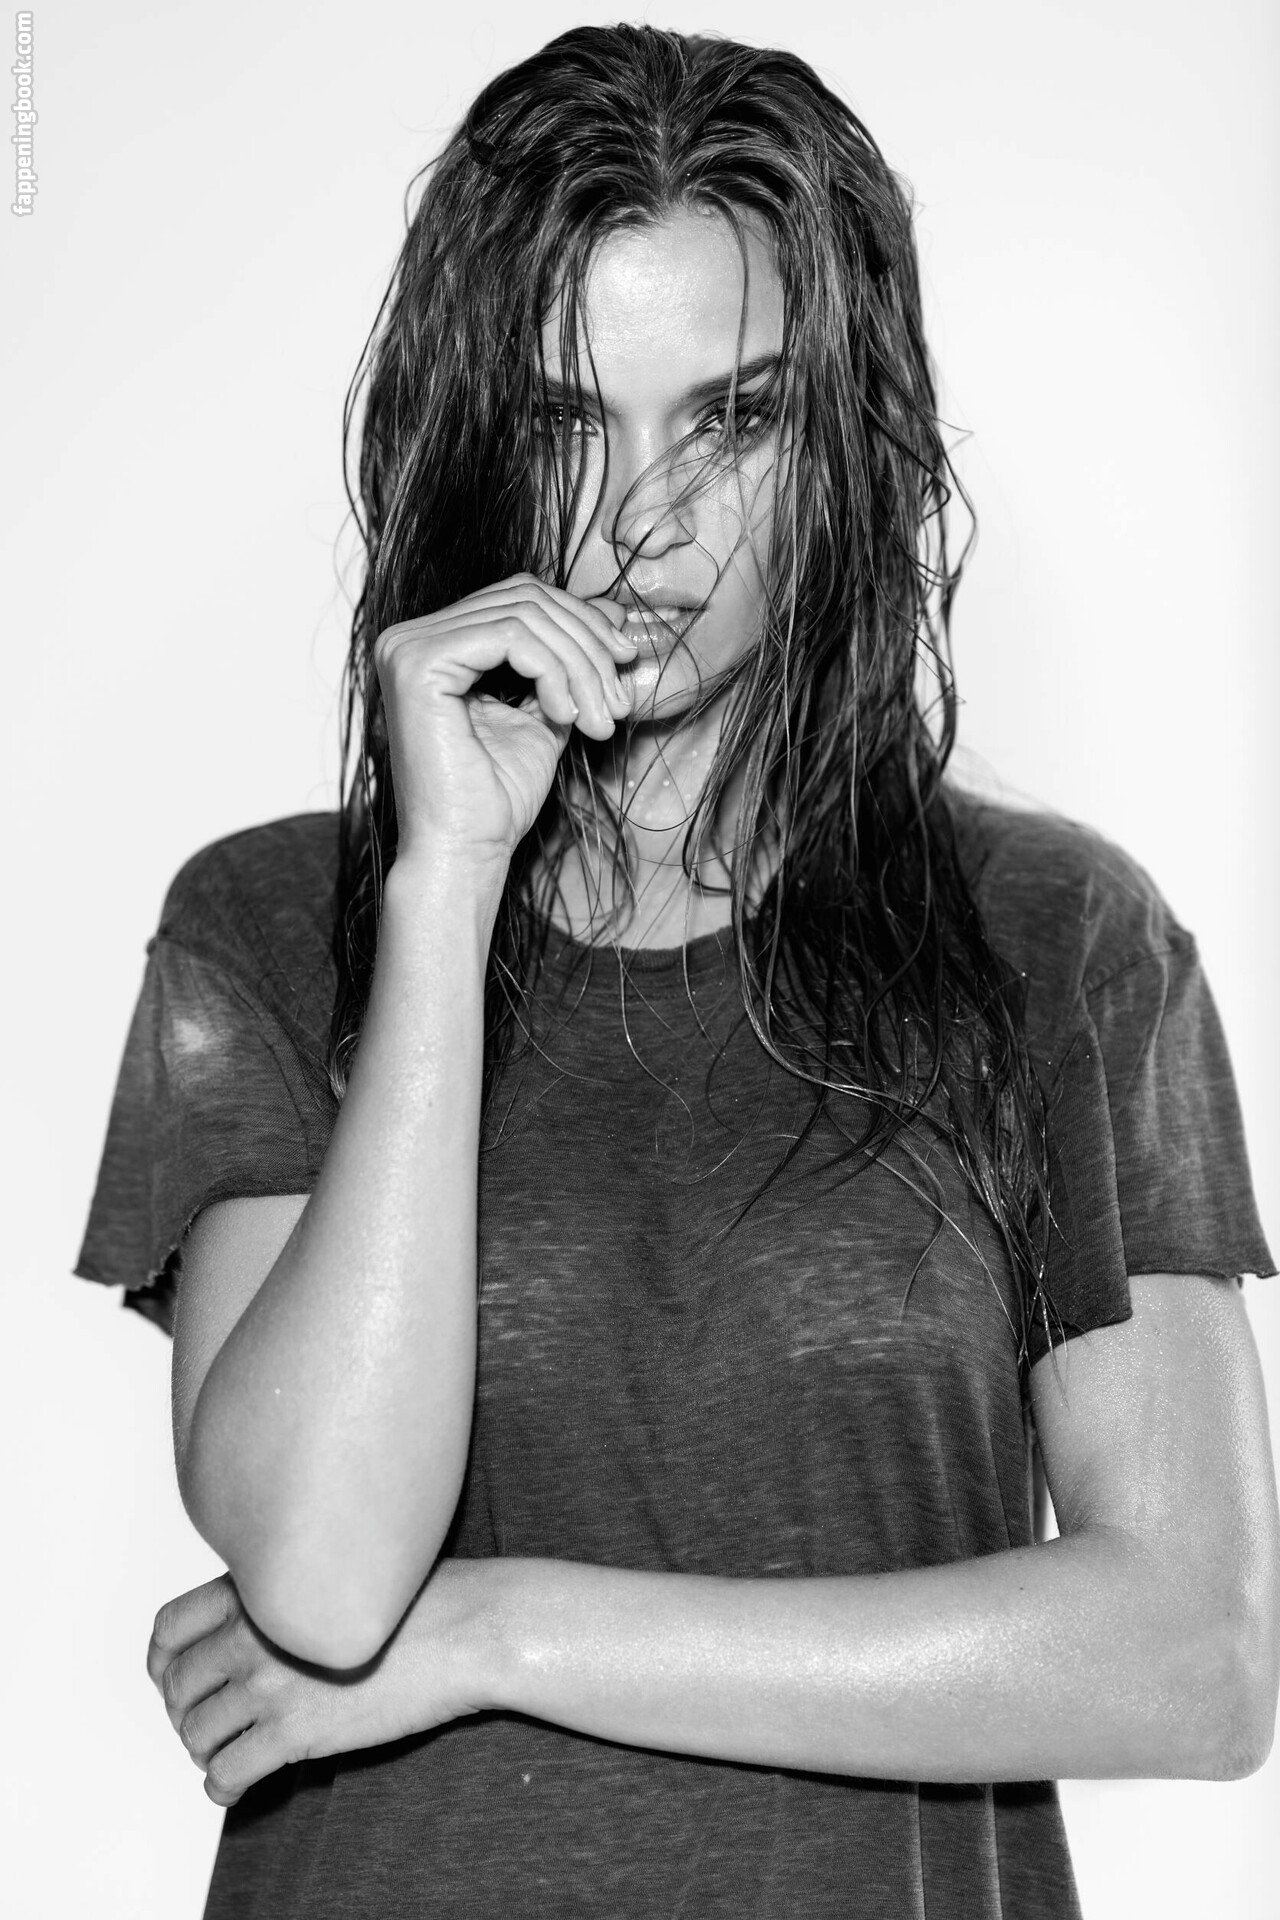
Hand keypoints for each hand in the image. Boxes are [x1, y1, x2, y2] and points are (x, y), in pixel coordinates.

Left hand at [148, 1561, 499, 1806]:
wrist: (464, 1628)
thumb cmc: (420, 1597)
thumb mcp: (338, 1571)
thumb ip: (288, 1590)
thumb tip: (263, 1620)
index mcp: (259, 1589)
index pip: (170, 1627)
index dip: (164, 1661)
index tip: (176, 1678)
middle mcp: (252, 1633)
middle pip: (177, 1686)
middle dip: (184, 1711)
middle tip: (207, 1723)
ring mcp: (270, 1684)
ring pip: (196, 1732)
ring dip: (204, 1749)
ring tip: (227, 1752)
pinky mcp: (295, 1733)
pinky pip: (227, 1773)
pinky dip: (222, 1787)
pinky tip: (237, 1785)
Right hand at [373, 574, 639, 872]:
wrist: (466, 851)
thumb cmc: (499, 797)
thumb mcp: (549, 710)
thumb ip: (569, 657)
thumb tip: (613, 608)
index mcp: (435, 643)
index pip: (521, 598)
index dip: (582, 622)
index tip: (626, 663)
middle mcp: (410, 636)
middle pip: (524, 598)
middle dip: (587, 644)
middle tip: (620, 700)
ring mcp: (407, 646)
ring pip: (525, 615)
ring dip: (580, 666)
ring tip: (602, 719)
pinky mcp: (417, 664)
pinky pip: (512, 638)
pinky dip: (554, 674)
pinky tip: (566, 719)